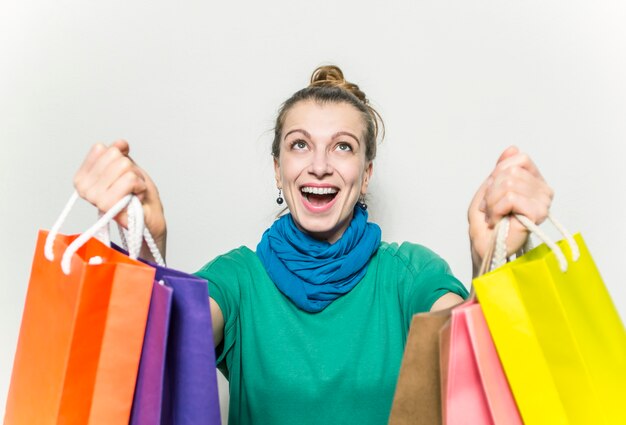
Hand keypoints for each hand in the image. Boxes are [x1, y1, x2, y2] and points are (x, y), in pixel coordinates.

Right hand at [73, 140, 166, 257]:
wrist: (150, 221)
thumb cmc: (139, 197)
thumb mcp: (129, 168)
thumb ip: (120, 153)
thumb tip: (119, 143)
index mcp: (83, 177)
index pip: (101, 148)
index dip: (120, 156)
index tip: (123, 174)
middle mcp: (84, 188)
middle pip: (114, 155)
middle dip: (131, 168)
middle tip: (131, 186)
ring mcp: (94, 198)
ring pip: (123, 166)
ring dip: (137, 178)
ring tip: (134, 192)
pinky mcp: (108, 205)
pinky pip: (129, 180)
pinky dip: (140, 186)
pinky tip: (136, 197)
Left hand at [468, 146, 552, 275]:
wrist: (485, 250)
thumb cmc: (486, 226)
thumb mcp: (487, 190)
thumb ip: (500, 169)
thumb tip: (513, 148)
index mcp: (533, 182)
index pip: (519, 159)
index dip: (499, 173)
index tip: (493, 194)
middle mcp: (542, 190)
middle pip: (511, 171)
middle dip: (491, 191)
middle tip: (492, 210)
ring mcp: (542, 202)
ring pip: (508, 183)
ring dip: (492, 202)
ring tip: (495, 217)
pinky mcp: (537, 213)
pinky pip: (510, 197)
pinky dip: (496, 209)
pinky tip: (500, 220)